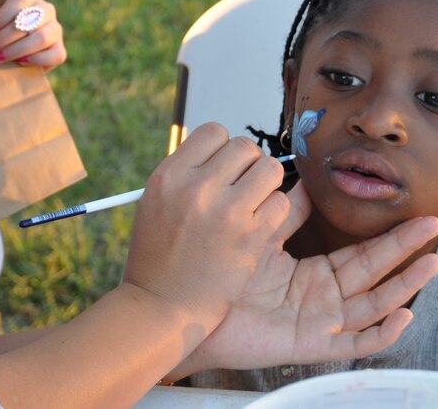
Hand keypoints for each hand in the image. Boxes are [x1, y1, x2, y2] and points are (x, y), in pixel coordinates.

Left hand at [0, 0, 65, 69]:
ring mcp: (56, 29)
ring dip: (16, 49)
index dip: (2, 15)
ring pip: (42, 37)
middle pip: (28, 21)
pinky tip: (20, 62)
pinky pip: (54, 54)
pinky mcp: (60, 49)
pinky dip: (36, 59)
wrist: (14, 52)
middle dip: (4, 37)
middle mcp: (46, 9)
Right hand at [122, 123, 292, 333]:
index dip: (223, 148)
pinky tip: (258, 227)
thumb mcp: (156, 203)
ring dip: (266, 186)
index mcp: (170, 174)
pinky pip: (282, 203)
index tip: (222, 168)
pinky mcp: (251, 236)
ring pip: (270, 169)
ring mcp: (226, 211)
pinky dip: (275, 212)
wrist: (162, 305)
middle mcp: (197, 187)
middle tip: (241, 188)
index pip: (214, 132)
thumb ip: (186, 174)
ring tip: (252, 206)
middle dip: (249, 165)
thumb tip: (222, 152)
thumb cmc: (158, 257)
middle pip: (245, 147)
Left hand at [168, 185, 437, 376]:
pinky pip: (353, 344)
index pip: (361, 253)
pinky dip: (380, 334)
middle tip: (434, 227)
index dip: (389, 237)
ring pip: (373, 305)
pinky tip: (402, 317)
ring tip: (432, 263)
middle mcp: (324, 299)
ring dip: (404, 286)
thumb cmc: (223, 278)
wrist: (190, 309)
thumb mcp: (261, 240)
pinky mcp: (311, 346)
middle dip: (405, 251)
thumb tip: (305, 182)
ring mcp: (321, 324)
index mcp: (314, 275)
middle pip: (375, 273)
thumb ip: (286, 215)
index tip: (415, 214)